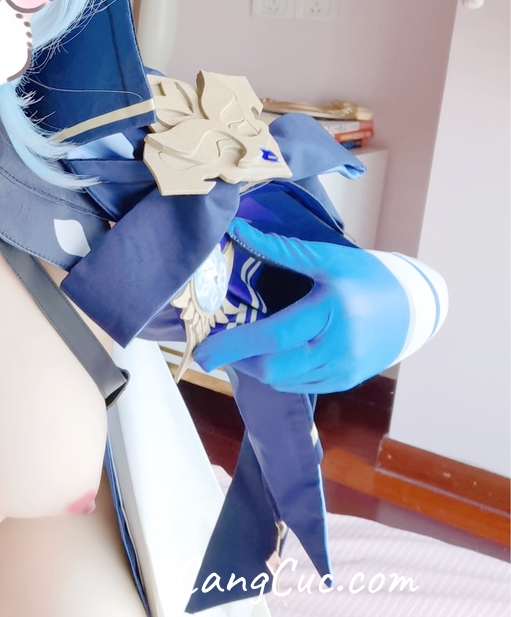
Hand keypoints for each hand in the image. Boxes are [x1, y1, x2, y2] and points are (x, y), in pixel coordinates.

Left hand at [192, 221, 410, 392]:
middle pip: (274, 367)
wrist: (415, 306)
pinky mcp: (346, 381)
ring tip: (239, 350)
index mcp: (331, 312)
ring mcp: (343, 370)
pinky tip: (266, 359)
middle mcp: (338, 347)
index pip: (272, 336)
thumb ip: (282, 249)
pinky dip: (276, 375)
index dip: (233, 345)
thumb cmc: (367, 276)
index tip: (201, 352)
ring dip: (255, 368)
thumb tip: (238, 230)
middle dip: (239, 360)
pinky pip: (300, 385)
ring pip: (283, 381)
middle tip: (217, 348)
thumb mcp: (327, 258)